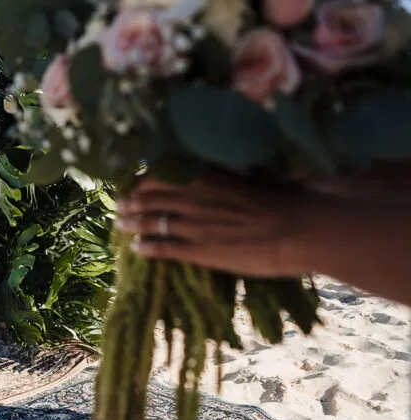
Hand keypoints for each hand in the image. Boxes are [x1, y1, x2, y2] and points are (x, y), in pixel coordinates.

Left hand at [114, 174, 308, 276]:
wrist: (301, 227)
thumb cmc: (286, 198)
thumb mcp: (252, 175)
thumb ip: (228, 174)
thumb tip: (222, 169)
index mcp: (207, 176)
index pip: (163, 174)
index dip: (144, 179)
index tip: (135, 182)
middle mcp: (193, 197)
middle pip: (150, 197)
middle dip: (131, 201)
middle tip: (119, 204)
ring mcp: (194, 225)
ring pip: (152, 221)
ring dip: (133, 223)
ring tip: (121, 224)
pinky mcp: (200, 250)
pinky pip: (165, 248)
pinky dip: (148, 247)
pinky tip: (138, 249)